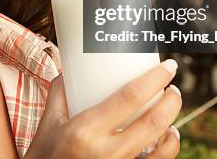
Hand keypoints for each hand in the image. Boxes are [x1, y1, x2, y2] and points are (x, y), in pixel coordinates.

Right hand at [25, 59, 181, 158]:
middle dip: (171, 100)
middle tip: (172, 86)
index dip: (155, 79)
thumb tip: (70, 70)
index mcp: (85, 131)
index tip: (169, 66)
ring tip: (171, 108)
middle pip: (154, 121)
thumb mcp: (47, 125)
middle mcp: (106, 152)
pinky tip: (168, 136)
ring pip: (162, 145)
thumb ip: (59, 94)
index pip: (129, 98)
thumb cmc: (44, 158)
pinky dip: (169, 147)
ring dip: (173, 123)